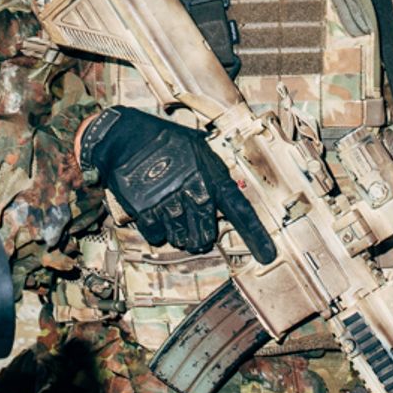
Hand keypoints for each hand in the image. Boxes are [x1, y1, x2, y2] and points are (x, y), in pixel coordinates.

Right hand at [82, 107, 275, 260]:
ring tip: (171, 216)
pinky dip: (157, 231)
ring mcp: (169, 200)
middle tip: (194, 229)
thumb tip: (229, 190)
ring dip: (178, 234)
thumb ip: (212, 171)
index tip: (267, 255)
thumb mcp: (196, 146)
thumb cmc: (162, 139)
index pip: (240, 210)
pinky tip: (155, 214)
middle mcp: (193, 189)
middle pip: (206, 233)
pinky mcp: (145, 208)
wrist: (124, 137)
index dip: (255, 235)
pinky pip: (156, 235)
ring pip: (181, 238)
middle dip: (201, 236)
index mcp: (211, 174)